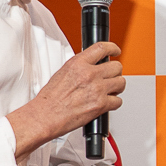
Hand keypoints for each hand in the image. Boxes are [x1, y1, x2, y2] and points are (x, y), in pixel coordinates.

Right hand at [8, 41, 124, 156]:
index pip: (102, 48)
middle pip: (116, 66)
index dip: (112, 48)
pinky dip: (114, 103)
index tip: (115, 51)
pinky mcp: (101, 105)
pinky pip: (118, 101)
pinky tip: (106, 103)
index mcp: (78, 64)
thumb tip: (91, 66)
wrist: (45, 116)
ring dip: (117, 87)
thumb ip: (79, 67)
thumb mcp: (62, 73)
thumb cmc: (50, 99)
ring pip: (121, 82)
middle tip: (110, 77)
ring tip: (110, 90)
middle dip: (115, 72)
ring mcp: (97, 89)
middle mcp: (89, 74)